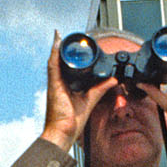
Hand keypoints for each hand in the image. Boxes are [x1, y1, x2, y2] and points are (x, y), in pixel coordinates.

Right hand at [40, 33, 118, 149]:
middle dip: (64, 49)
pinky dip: (54, 53)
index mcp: (66, 85)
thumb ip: (101, 88)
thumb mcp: (90, 99)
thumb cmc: (72, 120)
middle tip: (69, 37)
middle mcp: (59, 82)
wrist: (64, 131)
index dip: (71, 56)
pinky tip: (57, 42)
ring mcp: (54, 82)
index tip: (77, 46)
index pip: (68, 67)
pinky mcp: (53, 84)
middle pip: (60, 61)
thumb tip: (113, 79)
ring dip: (57, 47)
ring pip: (55, 60)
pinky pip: (53, 65)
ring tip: (60, 35)